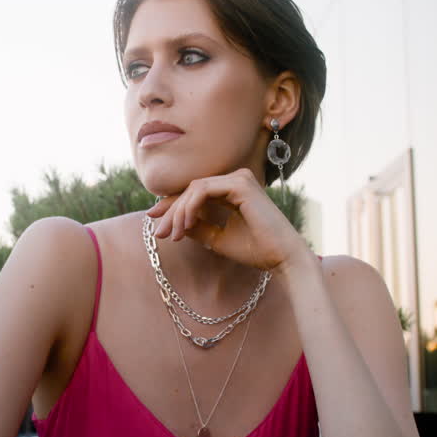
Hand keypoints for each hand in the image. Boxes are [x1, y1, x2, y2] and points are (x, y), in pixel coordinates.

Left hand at [145, 168, 308, 272]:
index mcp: (232, 190)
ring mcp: (239, 178)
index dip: (172, 205)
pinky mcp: (240, 183)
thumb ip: (196, 227)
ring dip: (179, 211)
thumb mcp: (217, 238)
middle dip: (171, 211)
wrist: (282, 258)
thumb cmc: (256, 250)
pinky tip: (186, 224)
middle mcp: (236, 180)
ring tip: (174, 234)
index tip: (154, 221)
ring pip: (194, 188)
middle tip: (159, 232)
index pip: (195, 193)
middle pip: (191, 189)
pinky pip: (203, 190)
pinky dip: (190, 206)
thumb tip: (173, 222)